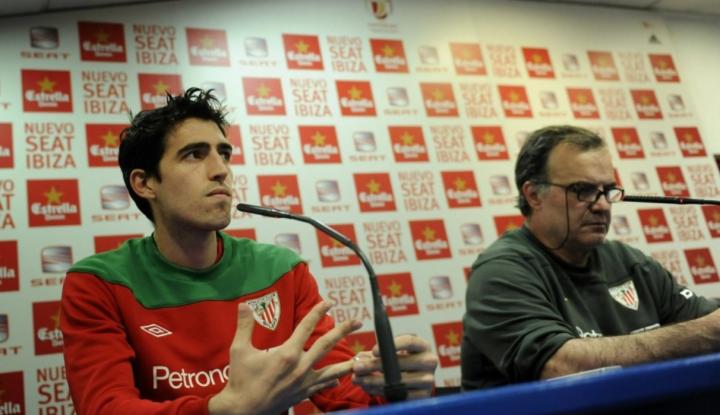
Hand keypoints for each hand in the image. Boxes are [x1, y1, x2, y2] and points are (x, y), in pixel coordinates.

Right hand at [209, 301, 360, 414]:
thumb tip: (244, 304)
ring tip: (362, 356)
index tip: (328, 302)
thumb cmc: (241, 379)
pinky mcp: (302, 393)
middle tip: (358, 321)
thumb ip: (244, 325)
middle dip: (343, 331)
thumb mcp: (240, 350)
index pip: (306, 326)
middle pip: (327, 344)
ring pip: (332, 370)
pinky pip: (322, 386)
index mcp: (287, 353)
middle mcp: (300, 366)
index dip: (318, 312)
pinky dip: (332, 381)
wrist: (243, 410)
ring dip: (347, 361)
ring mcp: (303, 382)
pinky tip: (339, 379)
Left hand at [351, 334, 437, 399]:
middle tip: (357, 367)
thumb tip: (359, 358)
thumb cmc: (402, 361)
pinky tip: (369, 388)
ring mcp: (428, 379)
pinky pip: (401, 394)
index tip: (374, 351)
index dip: (392, 345)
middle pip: (402, 362)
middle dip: (376, 365)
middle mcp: (429, 361)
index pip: (410, 341)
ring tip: (359, 379)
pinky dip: (382, 392)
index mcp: (423, 346)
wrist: (416, 381)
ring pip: (400, 380)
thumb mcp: (394, 352)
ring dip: (375, 380)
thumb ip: (377, 352)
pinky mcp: (424, 395)